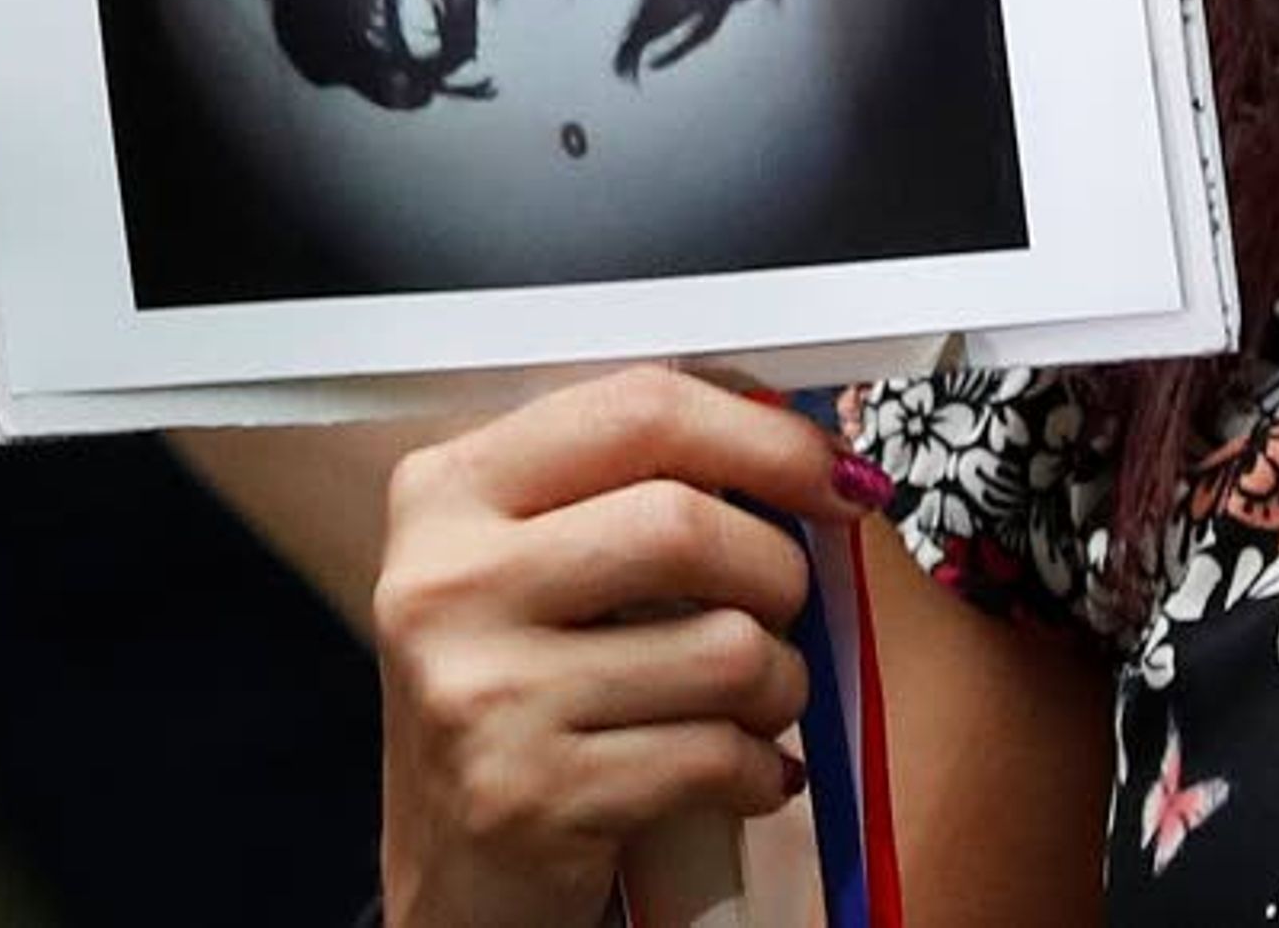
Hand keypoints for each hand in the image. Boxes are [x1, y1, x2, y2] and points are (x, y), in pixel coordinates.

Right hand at [376, 367, 882, 927]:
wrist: (458, 870)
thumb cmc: (528, 691)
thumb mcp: (544, 561)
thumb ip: (641, 480)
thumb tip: (808, 435)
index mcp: (450, 491)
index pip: (639, 409)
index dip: (766, 436)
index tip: (835, 474)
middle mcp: (444, 583)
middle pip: (684, 523)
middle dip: (777, 569)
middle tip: (786, 606)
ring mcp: (478, 694)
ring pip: (724, 647)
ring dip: (779, 681)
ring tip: (755, 700)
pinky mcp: (525, 797)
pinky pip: (716, 754)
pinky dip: (760, 767)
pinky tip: (740, 771)